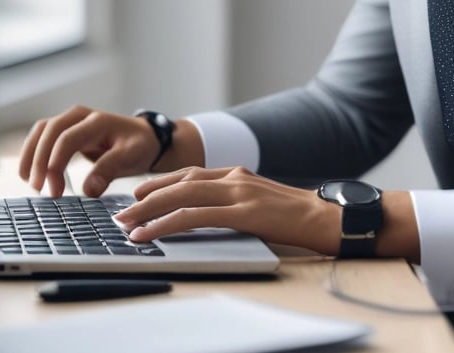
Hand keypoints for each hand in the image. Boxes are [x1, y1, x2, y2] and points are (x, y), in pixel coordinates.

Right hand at [18, 105, 202, 197]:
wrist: (144, 138)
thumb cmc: (139, 145)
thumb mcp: (131, 157)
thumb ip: (109, 170)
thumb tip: (88, 191)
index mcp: (96, 121)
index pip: (67, 139)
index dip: (56, 164)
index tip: (54, 190)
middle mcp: (78, 117)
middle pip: (48, 132)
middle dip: (39, 161)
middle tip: (38, 188)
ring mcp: (70, 122)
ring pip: (40, 133)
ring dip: (31, 156)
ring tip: (30, 183)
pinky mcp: (65, 131)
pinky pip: (42, 138)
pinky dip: (33, 154)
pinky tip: (30, 174)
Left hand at [112, 166, 343, 253]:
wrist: (331, 218)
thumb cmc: (302, 217)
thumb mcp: (264, 203)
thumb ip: (239, 203)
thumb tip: (213, 216)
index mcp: (239, 174)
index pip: (190, 174)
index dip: (160, 183)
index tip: (138, 195)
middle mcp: (235, 177)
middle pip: (179, 182)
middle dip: (146, 196)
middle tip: (122, 210)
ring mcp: (239, 193)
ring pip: (180, 197)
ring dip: (148, 209)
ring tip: (126, 223)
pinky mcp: (243, 213)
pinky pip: (194, 217)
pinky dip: (166, 224)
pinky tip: (149, 233)